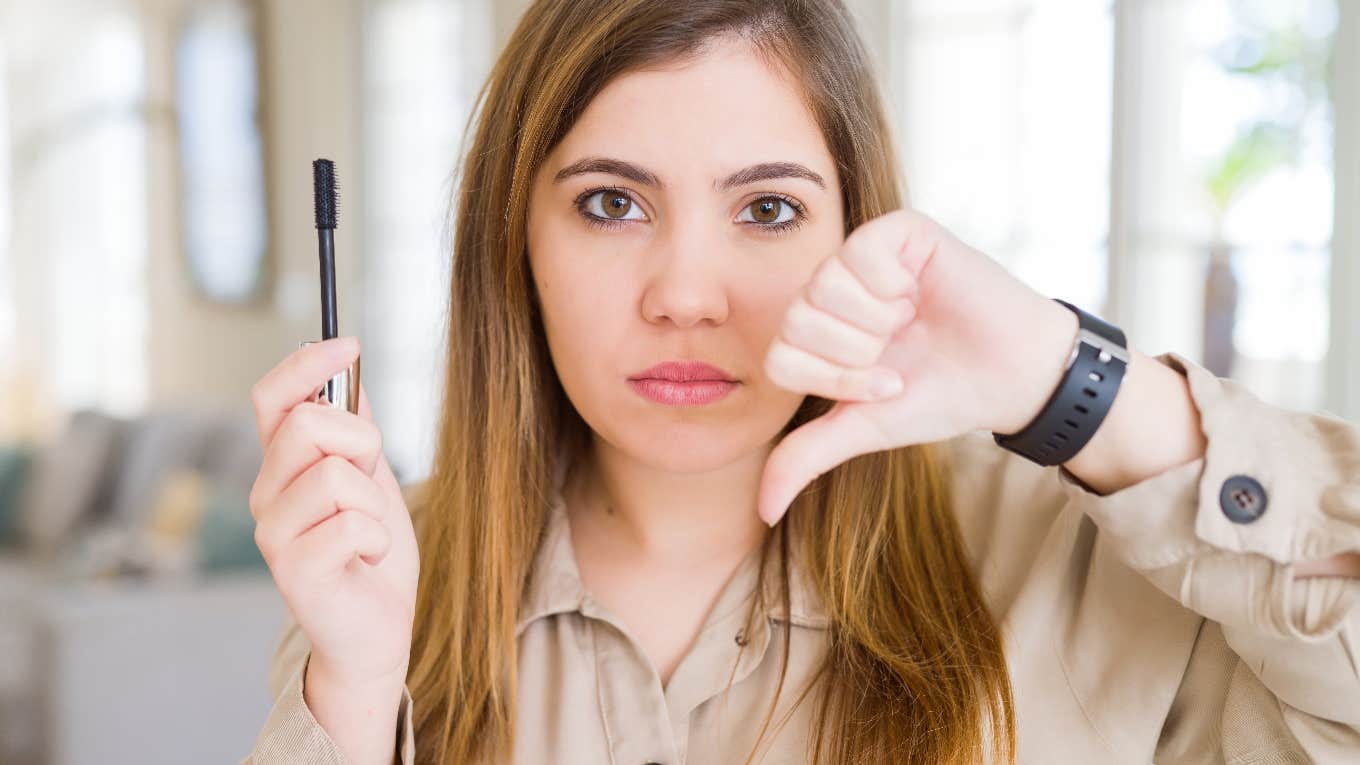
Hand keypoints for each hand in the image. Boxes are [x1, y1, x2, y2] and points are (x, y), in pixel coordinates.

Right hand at [248, 337, 419, 688]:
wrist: (379, 628)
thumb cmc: (372, 552)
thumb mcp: (371, 477)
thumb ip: (354, 429)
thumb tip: (346, 369)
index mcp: (282, 465)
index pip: (271, 397)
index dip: (306, 364)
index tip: (349, 344)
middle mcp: (266, 494)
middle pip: (309, 423)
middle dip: (362, 444)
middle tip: (370, 486)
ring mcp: (272, 534)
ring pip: (336, 475)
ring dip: (373, 503)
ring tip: (368, 535)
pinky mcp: (292, 572)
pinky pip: (352, 524)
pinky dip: (377, 540)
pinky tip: (365, 561)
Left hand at [757, 208, 1079, 525]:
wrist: (1013, 375)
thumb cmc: (941, 395)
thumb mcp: (866, 428)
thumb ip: (807, 456)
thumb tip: (765, 510)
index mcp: (817, 332)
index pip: (783, 357)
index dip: (835, 382)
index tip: (885, 385)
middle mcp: (832, 290)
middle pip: (797, 321)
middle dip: (857, 356)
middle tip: (901, 355)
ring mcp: (862, 257)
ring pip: (824, 286)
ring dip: (878, 322)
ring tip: (912, 322)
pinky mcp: (898, 230)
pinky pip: (861, 251)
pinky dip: (893, 285)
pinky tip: (919, 291)